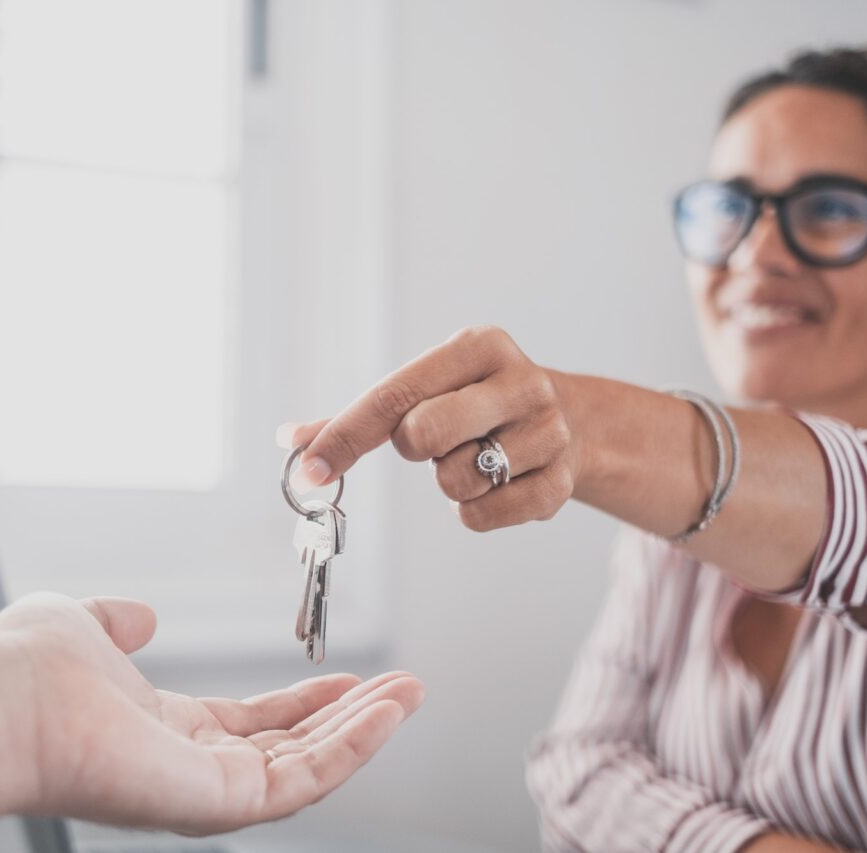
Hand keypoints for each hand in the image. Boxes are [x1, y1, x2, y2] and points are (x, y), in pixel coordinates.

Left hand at [0, 593, 423, 834]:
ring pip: (308, 769)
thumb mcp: (82, 623)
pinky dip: (353, 748)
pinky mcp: (219, 804)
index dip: (303, 699)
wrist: (7, 701)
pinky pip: (303, 782)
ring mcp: (206, 792)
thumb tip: (142, 615)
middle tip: (402, 688)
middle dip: (351, 718)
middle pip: (291, 748)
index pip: (251, 724)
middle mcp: (188, 768)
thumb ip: (116, 621)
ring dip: (365, 731)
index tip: (347, 676)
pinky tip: (387, 713)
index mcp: (162, 730)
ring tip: (411, 694)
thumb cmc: (26, 670)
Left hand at [278, 325, 575, 531]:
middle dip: (413, 449)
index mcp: (478, 347)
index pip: (394, 395)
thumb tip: (290, 442)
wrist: (576, 423)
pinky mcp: (560, 483)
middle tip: (430, 442)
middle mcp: (520, 382)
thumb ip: (360, 416)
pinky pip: (483, 516)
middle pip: (422, 434)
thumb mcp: (428, 388)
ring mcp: (547, 432)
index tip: (308, 471)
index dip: (344, 436)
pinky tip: (495, 485)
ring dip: (448, 482)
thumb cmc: (476, 403)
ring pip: (455, 481)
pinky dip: (474, 512)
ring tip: (475, 458)